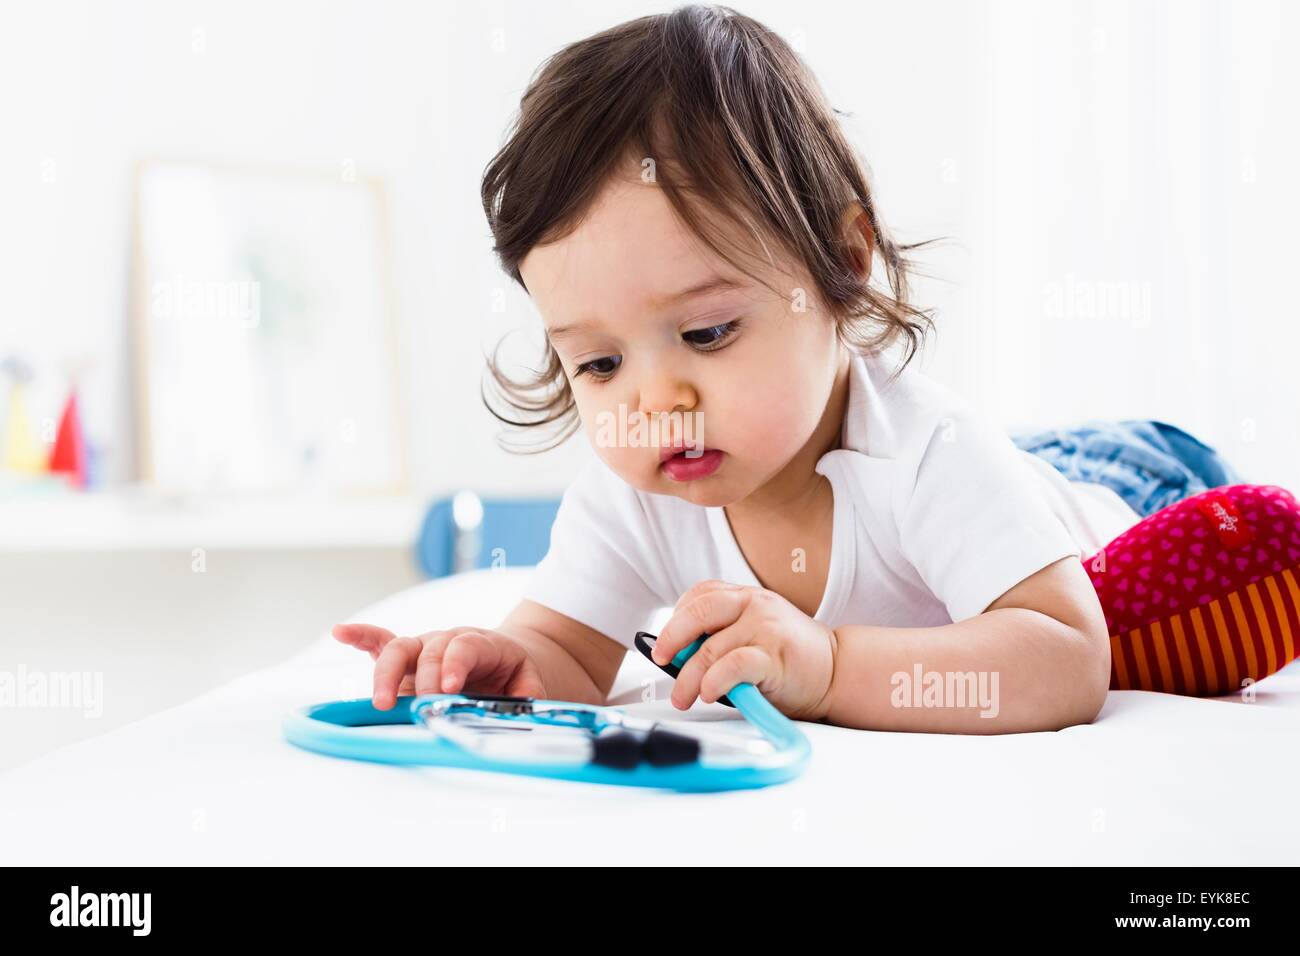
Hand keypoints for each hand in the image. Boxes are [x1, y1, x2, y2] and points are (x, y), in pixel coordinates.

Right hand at [332, 622, 546, 709]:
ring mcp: (424, 648)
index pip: (463, 647)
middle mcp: (447, 642)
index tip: (450, 690)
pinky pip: (380, 643)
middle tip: (424, 704)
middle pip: (429, 649)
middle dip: (424, 677)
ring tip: (382, 701)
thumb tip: (518, 715)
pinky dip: (360, 637)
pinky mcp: (407, 658)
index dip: (454, 666)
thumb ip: (524, 698)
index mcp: (480, 644)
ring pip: (399, 650)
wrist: (508, 658)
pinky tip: (340, 632)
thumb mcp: (530, 684)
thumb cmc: (515, 674)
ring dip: (387, 674)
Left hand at [650, 580, 836, 721]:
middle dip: (671, 640)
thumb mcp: (753, 633)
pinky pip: (732, 666)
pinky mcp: (774, 655)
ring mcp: (765, 628)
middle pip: (697, 612)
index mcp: (746, 596)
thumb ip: (722, 635)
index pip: (700, 594)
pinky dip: (713, 682)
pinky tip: (708, 693)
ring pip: (709, 649)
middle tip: (661, 661)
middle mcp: (754, 604)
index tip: (665, 643)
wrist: (836, 670)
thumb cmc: (789, 658)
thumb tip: (678, 657)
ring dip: (688, 678)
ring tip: (684, 697)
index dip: (676, 618)